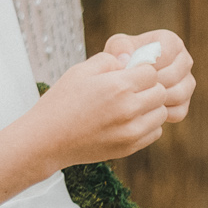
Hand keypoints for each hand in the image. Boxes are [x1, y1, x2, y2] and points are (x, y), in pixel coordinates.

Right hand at [31, 48, 173, 168]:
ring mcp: (131, 130)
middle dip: (148, 88)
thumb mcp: (78, 72)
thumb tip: (130, 60)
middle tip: (130, 90)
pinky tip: (126, 121)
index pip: (151, 72)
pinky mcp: (130, 146)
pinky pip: (155, 132)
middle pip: (161, 92)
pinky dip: (146, 125)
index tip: (128, 74)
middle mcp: (129, 109)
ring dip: (150, 107)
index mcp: (117, 86)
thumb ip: (108, 60)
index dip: (140, 70)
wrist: (46, 139)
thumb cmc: (60, 102)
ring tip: (128, 106)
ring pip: (161, 113)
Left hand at [104, 29, 195, 123]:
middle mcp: (184, 61)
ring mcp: (187, 83)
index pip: (165, 54)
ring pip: (178, 95)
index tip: (131, 71)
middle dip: (150, 83)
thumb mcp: (117, 47)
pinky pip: (178, 111)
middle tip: (132, 88)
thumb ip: (120, 47)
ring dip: (155, 99)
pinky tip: (143, 108)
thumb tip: (126, 58)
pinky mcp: (185, 103)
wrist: (122, 79)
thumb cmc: (120, 58)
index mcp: (171, 42)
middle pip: (173, 76)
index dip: (146, 64)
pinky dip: (160, 112)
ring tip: (136, 98)